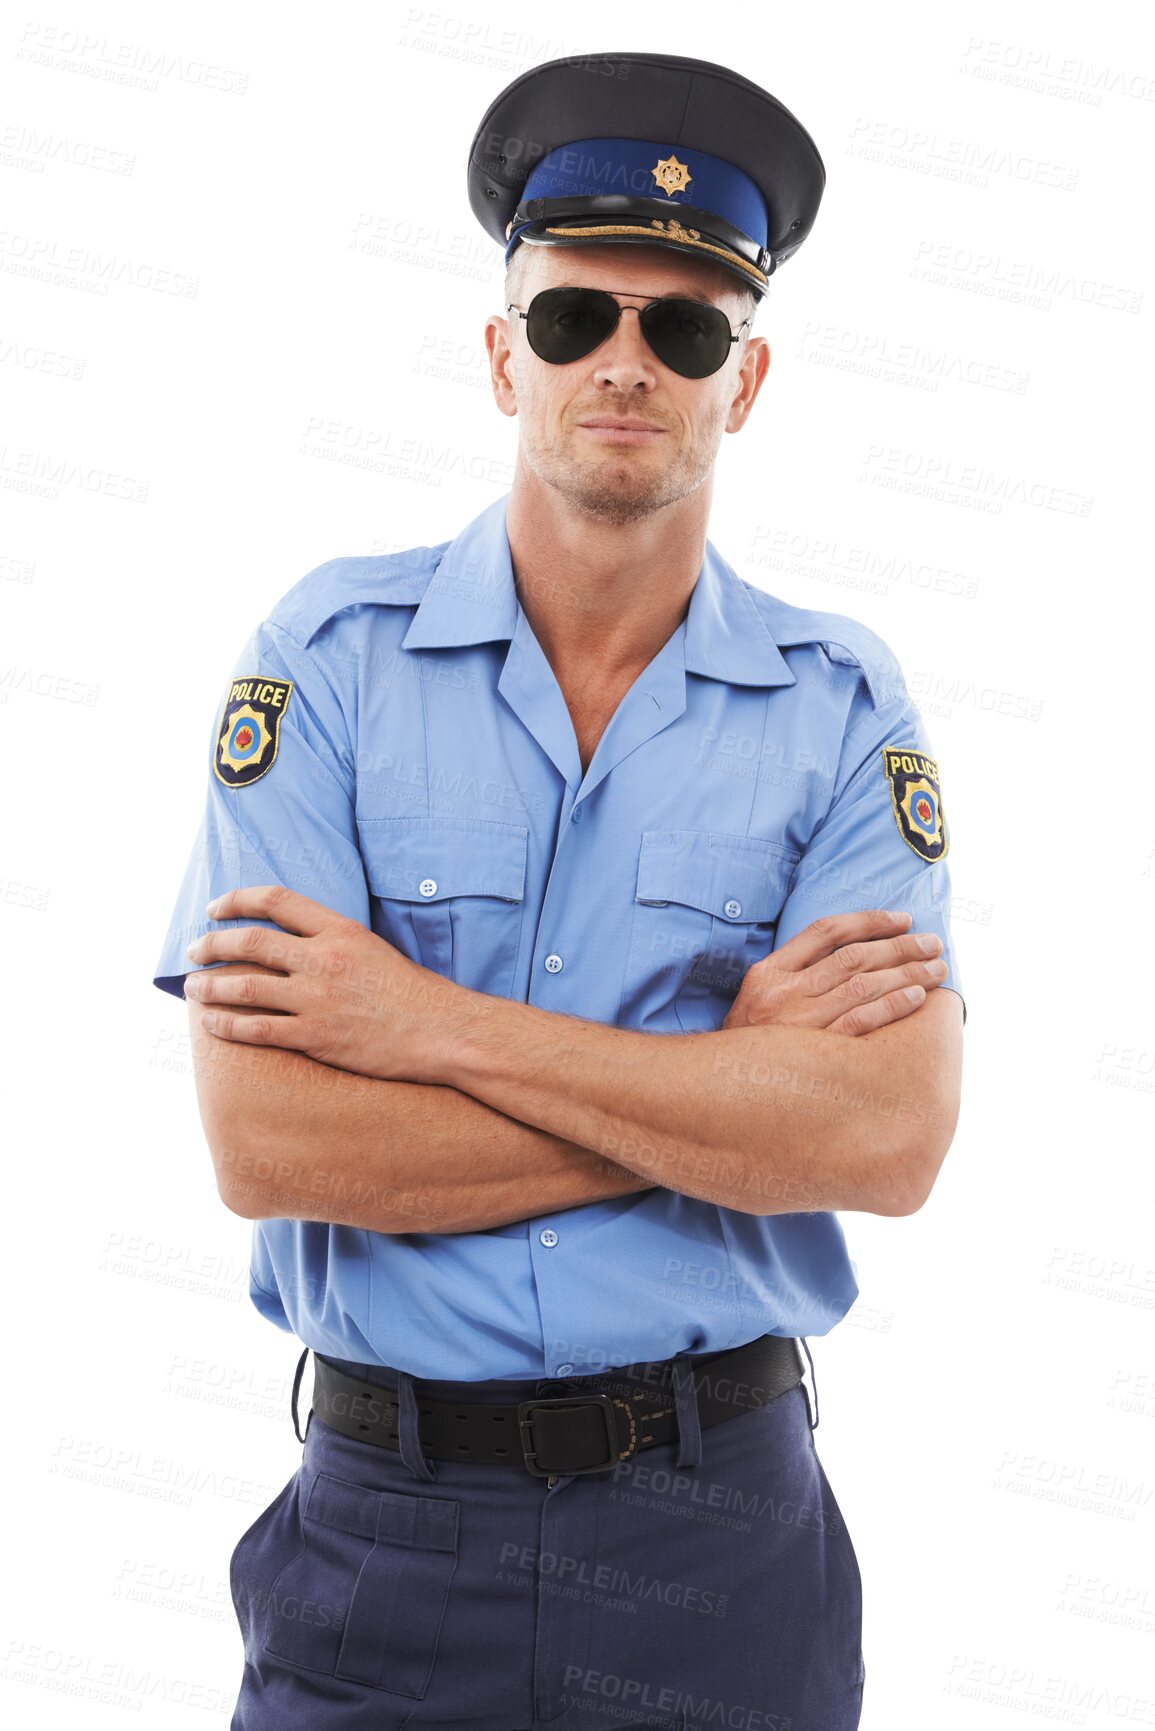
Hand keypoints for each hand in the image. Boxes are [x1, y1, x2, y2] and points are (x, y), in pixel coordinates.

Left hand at [182, 885, 462, 1081]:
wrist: (441, 1032)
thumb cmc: (413, 993)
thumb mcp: (374, 948)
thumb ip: (333, 940)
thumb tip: (292, 940)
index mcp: (340, 930)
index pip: (277, 901)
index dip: (237, 899)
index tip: (215, 908)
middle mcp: (325, 959)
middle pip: (250, 942)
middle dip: (212, 944)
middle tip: (194, 951)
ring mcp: (318, 999)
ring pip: (245, 985)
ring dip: (210, 986)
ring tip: (193, 988)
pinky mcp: (316, 1036)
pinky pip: (256, 1029)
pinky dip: (226, 1025)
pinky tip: (211, 1023)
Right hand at [721, 909, 947, 1035]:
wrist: (720, 1089)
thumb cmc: (750, 1041)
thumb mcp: (758, 997)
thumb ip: (795, 972)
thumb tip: (853, 950)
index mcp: (769, 972)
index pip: (826, 931)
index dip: (869, 921)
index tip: (903, 920)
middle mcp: (784, 992)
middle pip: (854, 958)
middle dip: (900, 947)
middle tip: (933, 943)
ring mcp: (799, 1023)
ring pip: (863, 986)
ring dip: (906, 974)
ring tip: (936, 968)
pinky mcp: (814, 1053)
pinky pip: (862, 1022)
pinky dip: (892, 1006)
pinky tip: (916, 997)